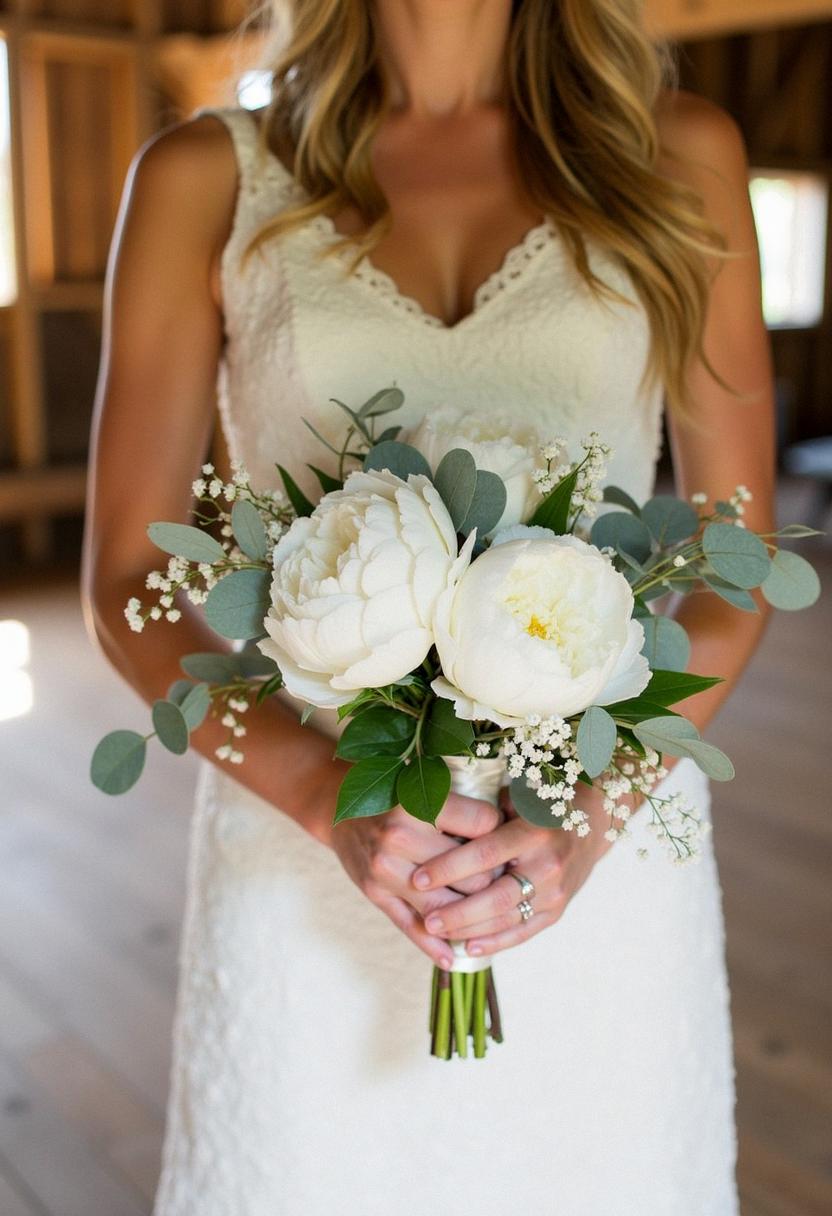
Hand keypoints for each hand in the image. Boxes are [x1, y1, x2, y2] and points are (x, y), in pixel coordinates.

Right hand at [330, 793, 503, 967]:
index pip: (484, 825)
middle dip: (493, 877)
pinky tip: (452, 957)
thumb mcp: (425, 791)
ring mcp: (385, 870)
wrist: (340, 810)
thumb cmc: (394, 799)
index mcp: (418, 804)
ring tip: (487, 912)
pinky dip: (435, 947)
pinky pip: (412, 926)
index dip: (500, 830)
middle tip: (503, 878)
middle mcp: (399, 837)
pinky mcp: (376, 894)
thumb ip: (462, 810)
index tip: (503, 835)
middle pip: (473, 873)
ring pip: (447, 908)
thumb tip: (510, 832)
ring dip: (471, 913)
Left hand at [409, 783, 623, 956]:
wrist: (593, 823)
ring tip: (436, 931)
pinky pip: (523, 931)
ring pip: (507, 918)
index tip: (419, 877)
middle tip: (426, 918)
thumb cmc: (542, 803)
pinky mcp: (557, 910)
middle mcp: (548, 864)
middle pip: (497, 896)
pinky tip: (468, 946)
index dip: (450, 867)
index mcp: (535, 831)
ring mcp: (555, 892)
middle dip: (458, 911)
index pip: (487, 853)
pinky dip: (495, 941)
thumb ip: (483, 815)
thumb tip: (436, 822)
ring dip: (469, 929)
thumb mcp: (517, 798)